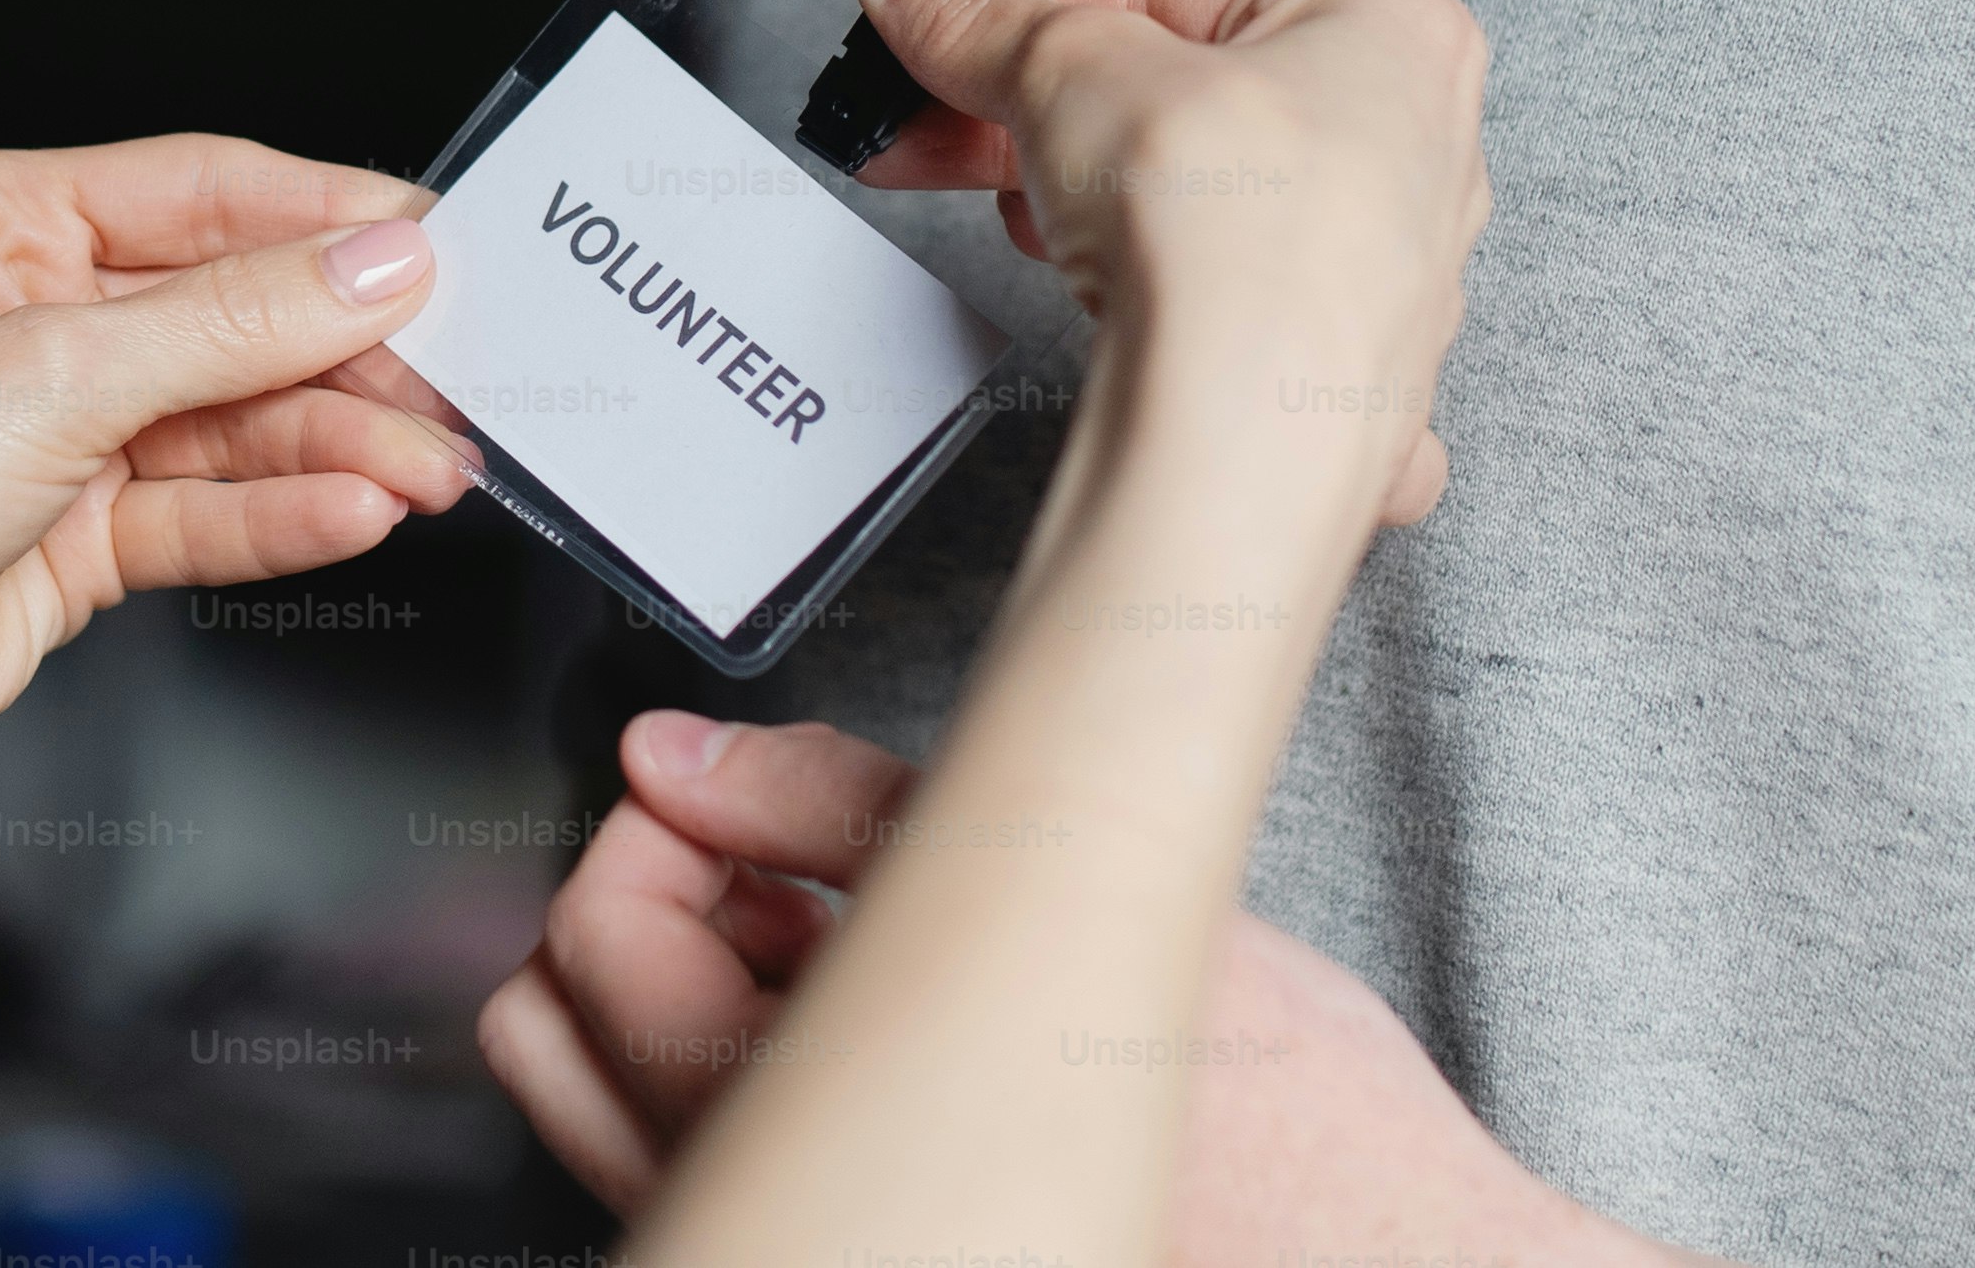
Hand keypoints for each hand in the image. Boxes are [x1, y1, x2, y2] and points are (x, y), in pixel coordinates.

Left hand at [0, 133, 484, 805]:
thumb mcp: (52, 375)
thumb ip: (235, 321)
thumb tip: (376, 263)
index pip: (198, 191)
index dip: (325, 216)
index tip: (440, 243)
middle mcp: (25, 313)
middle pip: (233, 311)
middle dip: (348, 353)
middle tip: (458, 380)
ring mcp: (53, 428)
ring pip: (234, 418)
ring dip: (336, 443)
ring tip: (430, 468)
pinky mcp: (75, 533)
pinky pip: (207, 506)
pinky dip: (283, 512)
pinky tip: (353, 512)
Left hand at [484, 713, 1674, 1267]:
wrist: (1407, 1262)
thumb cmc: (1300, 1129)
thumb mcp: (1081, 899)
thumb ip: (841, 811)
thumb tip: (681, 756)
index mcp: (828, 1132)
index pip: (600, 954)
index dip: (659, 825)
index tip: (733, 789)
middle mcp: (799, 1221)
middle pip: (568, 1039)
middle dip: (643, 907)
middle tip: (762, 850)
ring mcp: (833, 1251)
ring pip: (622, 1109)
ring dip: (690, 988)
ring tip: (832, 930)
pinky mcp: (884, 1256)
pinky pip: (714, 1166)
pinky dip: (749, 1070)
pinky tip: (875, 1020)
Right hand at [846, 0, 1487, 549]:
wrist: (1248, 443)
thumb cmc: (1230, 241)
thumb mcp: (1070, 72)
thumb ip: (981, 13)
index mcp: (1390, 31)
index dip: (1034, 15)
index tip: (945, 33)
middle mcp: (1418, 151)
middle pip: (1183, 101)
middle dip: (1042, 122)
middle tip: (938, 136)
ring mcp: (1390, 275)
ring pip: (1207, 209)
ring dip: (1100, 217)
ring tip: (1042, 235)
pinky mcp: (1349, 381)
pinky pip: (1248, 325)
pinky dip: (1181, 320)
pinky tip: (1134, 320)